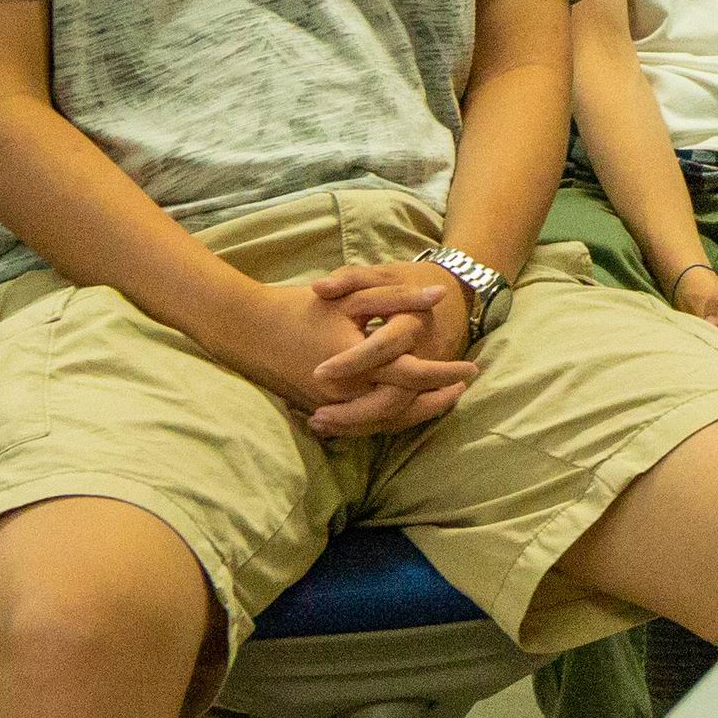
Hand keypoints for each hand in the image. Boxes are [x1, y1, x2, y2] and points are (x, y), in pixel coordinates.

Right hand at [225, 273, 471, 436]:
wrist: (246, 328)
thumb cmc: (299, 308)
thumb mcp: (352, 296)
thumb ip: (398, 299)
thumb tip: (439, 296)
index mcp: (357, 365)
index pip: (413, 376)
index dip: (445, 373)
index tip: (471, 368)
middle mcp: (345, 392)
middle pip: (402, 407)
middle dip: (436, 400)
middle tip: (464, 387)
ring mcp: (330, 404)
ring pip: (382, 420)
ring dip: (415, 411)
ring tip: (443, 398)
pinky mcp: (319, 408)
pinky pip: (362, 421)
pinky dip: (388, 416)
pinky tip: (404, 404)